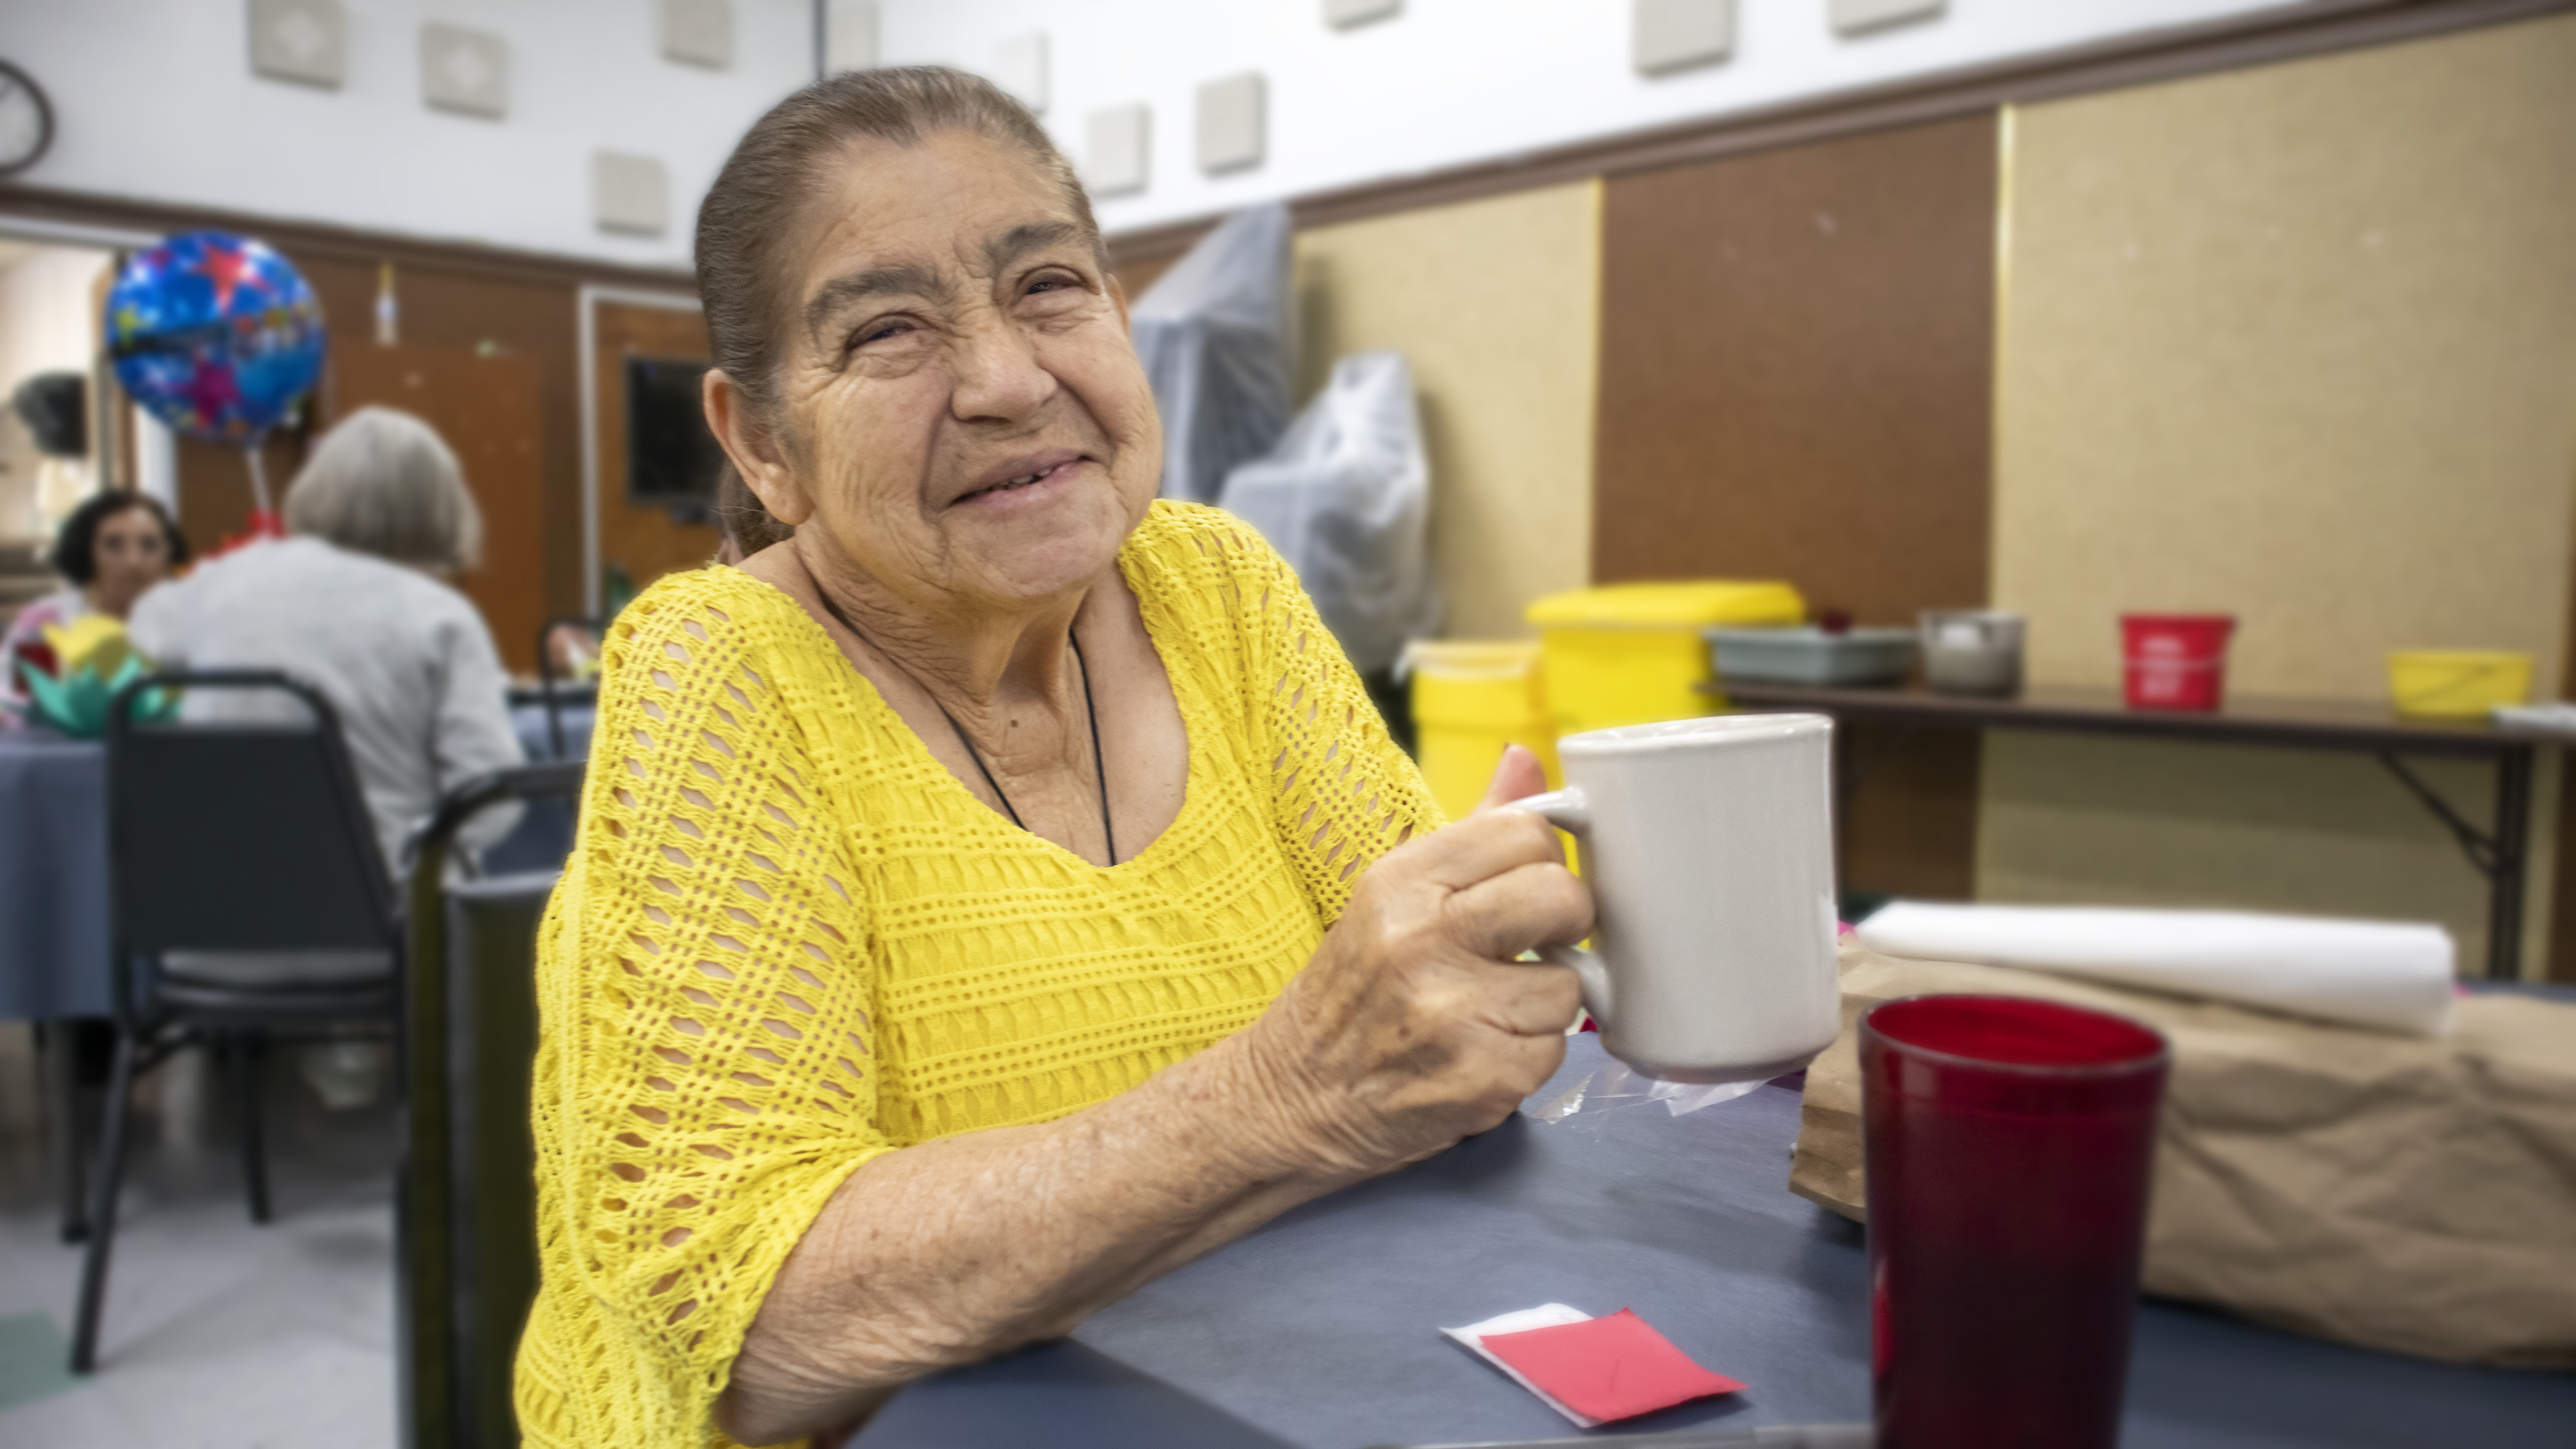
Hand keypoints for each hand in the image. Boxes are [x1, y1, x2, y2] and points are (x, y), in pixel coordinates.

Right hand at [1228, 746, 1592, 1179]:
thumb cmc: (1354, 990)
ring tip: (1490, 1010)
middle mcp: (1420, 940)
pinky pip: (1555, 1051)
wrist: (1295, 1094)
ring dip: (1542, 1002)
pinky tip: (1482, 1054)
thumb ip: (1472, 831)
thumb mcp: (1395, 896)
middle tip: (1530, 945)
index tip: (1522, 890)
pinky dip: (1529, 1058)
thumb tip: (1525, 758)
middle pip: (1561, 896)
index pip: (1526, 832)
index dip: (1540, 862)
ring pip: (1569, 984)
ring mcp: (1451, 1013)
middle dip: (1563, 923)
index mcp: (1401, 881)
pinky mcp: (1480, 1079)